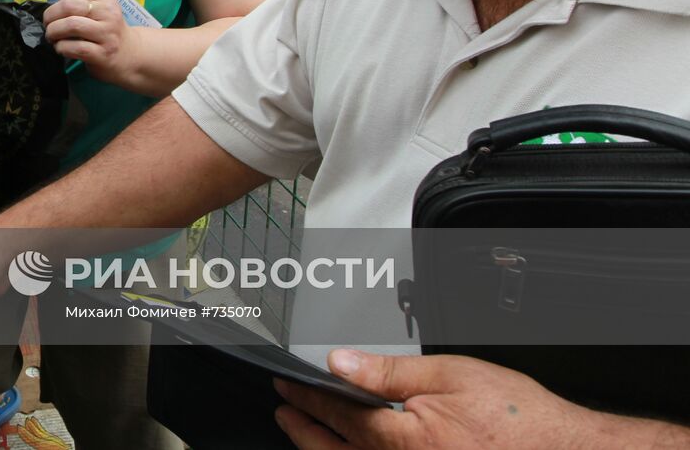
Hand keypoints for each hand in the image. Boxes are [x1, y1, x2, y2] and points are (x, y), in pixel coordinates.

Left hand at [44, 0, 133, 83]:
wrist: (129, 54)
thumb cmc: (105, 26)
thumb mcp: (94, 3)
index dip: (56, 5)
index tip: (56, 15)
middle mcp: (109, 13)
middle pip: (69, 7)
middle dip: (50, 18)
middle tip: (48, 27)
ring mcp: (107, 35)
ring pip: (71, 26)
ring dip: (54, 33)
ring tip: (53, 38)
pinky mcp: (103, 55)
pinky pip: (75, 48)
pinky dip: (62, 48)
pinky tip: (62, 48)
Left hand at [273, 349, 609, 448]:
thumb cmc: (519, 421)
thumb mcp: (451, 376)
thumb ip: (389, 373)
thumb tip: (341, 363)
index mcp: (407, 442)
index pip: (340, 417)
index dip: (308, 399)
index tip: (287, 387)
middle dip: (305, 431)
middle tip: (285, 412)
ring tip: (305, 435)